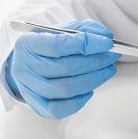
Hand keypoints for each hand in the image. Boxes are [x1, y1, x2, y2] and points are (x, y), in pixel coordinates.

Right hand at [5, 20, 119, 118]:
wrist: (29, 63)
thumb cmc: (48, 45)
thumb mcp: (63, 30)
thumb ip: (85, 29)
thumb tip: (105, 36)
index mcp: (28, 44)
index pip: (59, 44)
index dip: (87, 44)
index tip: (107, 43)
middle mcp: (24, 67)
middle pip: (65, 68)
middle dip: (95, 62)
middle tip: (112, 56)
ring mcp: (29, 89)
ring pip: (66, 88)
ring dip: (94, 79)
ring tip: (107, 70)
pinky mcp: (37, 106)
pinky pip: (60, 109)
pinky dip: (80, 100)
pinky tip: (90, 89)